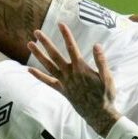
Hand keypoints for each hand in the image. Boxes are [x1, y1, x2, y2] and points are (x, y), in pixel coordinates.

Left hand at [27, 22, 120, 136]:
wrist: (99, 114)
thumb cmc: (106, 95)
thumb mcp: (108, 78)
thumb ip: (101, 61)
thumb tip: (97, 45)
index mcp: (82, 68)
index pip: (72, 48)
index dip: (66, 35)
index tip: (60, 24)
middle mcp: (70, 74)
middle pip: (55, 55)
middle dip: (46, 42)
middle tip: (36, 32)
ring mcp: (64, 82)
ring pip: (48, 66)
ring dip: (38, 55)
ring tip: (29, 44)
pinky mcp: (62, 90)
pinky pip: (48, 82)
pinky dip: (38, 76)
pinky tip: (29, 70)